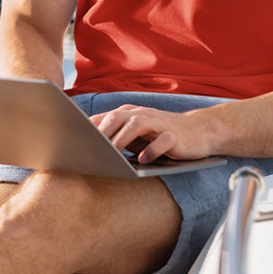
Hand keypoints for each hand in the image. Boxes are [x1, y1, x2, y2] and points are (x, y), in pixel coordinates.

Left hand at [90, 104, 219, 162]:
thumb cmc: (160, 135)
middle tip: (89, 150)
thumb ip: (116, 138)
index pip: (104, 118)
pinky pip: (162, 140)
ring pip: (136, 124)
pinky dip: (152, 149)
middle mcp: (141, 114)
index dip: (88, 129)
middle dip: (102, 133)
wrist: (199, 131)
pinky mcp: (175, 135)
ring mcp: (158, 123)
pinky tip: (144, 160)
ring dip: (122, 139)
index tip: (73, 143)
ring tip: (111, 155)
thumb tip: (87, 152)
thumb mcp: (135, 135)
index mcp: (128, 114)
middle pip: (116, 117)